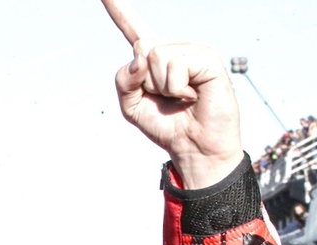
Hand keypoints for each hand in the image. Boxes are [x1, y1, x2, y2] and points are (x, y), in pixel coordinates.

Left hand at [103, 0, 241, 188]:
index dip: (119, 9)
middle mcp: (174, 48)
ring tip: (181, 97)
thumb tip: (141, 57)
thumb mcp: (131, 106)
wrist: (193, 147)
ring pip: (157, 57)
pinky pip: (176, 67)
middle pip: (140, 47)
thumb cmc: (165, 125)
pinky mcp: (208, 58)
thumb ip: (124, 80)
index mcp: (153, 57)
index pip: (132, 28)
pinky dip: (178, 89)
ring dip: (163, 86)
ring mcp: (193, 51)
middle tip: (166, 97)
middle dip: (145, 81)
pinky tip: (193, 96)